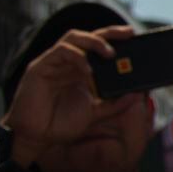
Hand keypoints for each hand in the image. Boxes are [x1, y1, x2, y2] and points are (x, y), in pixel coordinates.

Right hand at [2, 26, 145, 165]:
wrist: (34, 138)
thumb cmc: (60, 125)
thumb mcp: (94, 114)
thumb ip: (115, 105)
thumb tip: (137, 94)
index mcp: (80, 71)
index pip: (98, 48)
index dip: (115, 40)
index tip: (135, 39)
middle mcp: (67, 63)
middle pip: (88, 37)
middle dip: (110, 33)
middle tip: (128, 33)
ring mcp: (53, 63)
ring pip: (74, 38)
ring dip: (94, 41)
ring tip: (110, 53)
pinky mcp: (40, 67)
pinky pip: (60, 51)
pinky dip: (77, 57)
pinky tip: (88, 70)